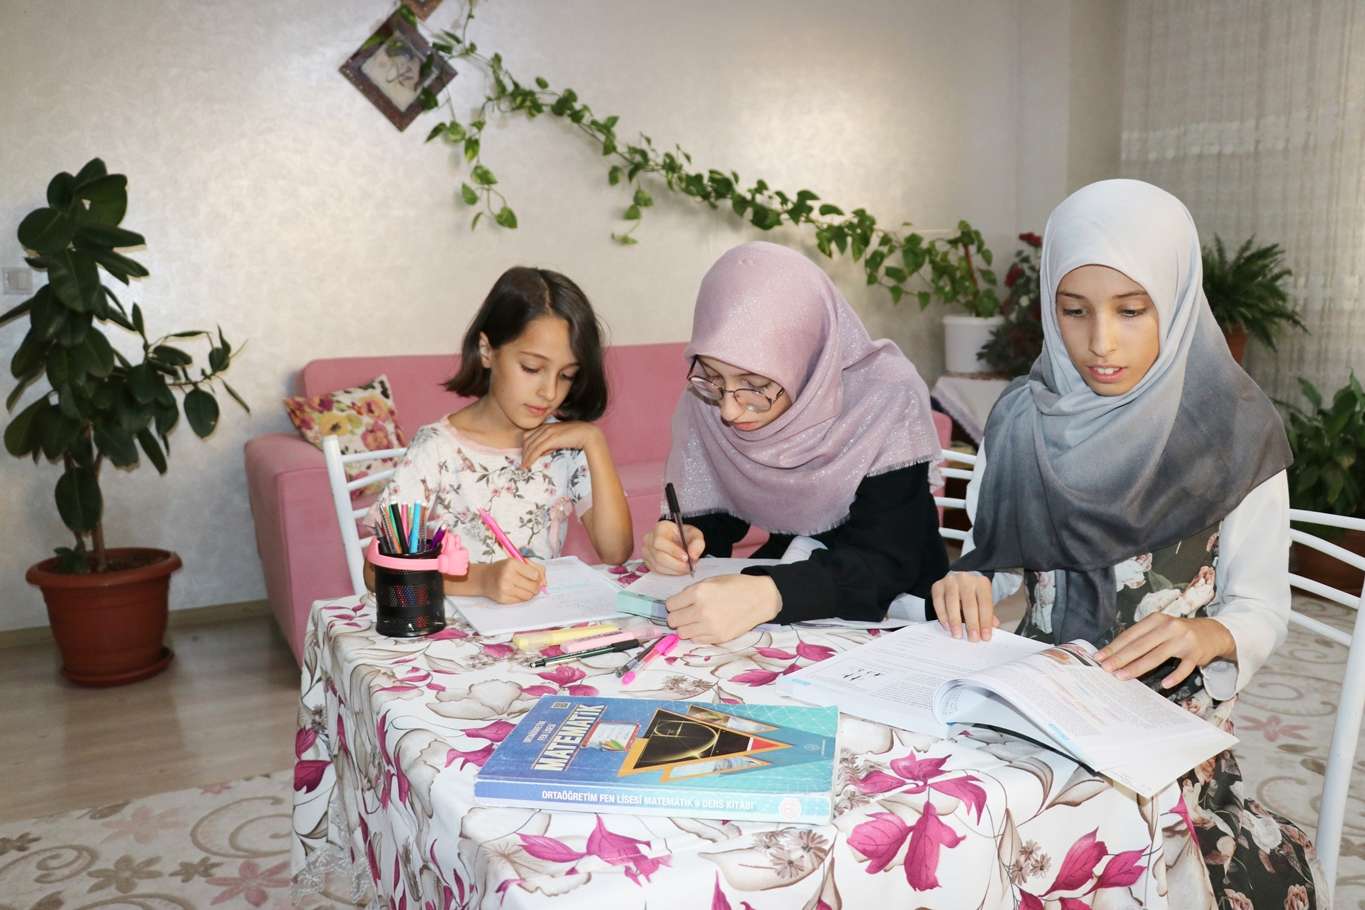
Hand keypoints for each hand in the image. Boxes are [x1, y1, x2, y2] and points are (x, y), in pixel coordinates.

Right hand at [479, 558, 545, 603]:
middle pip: (533, 587)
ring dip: (530, 593)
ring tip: (524, 587)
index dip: (537, 577)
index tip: (534, 576)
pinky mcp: (503, 598)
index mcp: (512, 564)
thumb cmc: (503, 569)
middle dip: (536, 586)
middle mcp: (507, 576)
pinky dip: (521, 597)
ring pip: (528, 596)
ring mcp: (504, 588)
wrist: (484, 578)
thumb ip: (535, 568)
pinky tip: (516, 591)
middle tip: (532, 584)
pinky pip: (520, 601)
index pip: (535, 575)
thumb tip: (545, 583)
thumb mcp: (518, 562)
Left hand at [521, 421, 599, 467]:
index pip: (529, 435)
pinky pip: (537, 450)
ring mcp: (548, 433)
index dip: (525, 446)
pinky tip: (528, 465)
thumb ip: (551, 443)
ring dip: (525, 457)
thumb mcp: (560, 439)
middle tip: (522, 463)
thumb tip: (544, 451)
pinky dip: (530, 458)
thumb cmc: (577, 437)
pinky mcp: (551, 439)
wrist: (587, 434)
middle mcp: (545, 428)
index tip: (525, 455)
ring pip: (531, 446)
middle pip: (527, 440)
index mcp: (547, 426)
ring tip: (523, 466)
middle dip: (523, 452)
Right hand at [642, 519, 704, 575]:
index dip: (673, 551)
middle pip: (659, 556)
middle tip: (689, 567)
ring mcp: (646, 551)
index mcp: (659, 528)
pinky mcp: (648, 562)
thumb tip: (693, 555)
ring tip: (686, 568)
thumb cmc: (684, 536)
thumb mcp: (695, 535)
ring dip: (674, 570)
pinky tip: (678, 570)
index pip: (660, 541)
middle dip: (676, 564)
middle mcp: (649, 539)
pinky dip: (670, 572)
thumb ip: (697, 543)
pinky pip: (657, 571)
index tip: (686, 558)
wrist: (680, 541)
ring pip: (658, 565)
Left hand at [665, 575, 780, 644]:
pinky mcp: (718, 638)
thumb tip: (678, 604)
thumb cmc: (736, 586)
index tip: (680, 604)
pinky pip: (696, 640)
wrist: (760, 598)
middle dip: (677, 616)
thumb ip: (692, 591)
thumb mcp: (711, 581)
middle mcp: (701, 610)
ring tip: (696, 620)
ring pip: (682, 633)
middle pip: (673, 621)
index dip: (674, 604)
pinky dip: (698, 634)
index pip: (670, 605)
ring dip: (686, 627)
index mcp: (698, 592)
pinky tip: (707, 626)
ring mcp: (709, 626)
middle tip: (686, 613)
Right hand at [930, 571, 999, 640]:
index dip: (986, 621)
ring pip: (952, 603)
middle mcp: (966, 580)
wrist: (957, 581)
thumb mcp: (982, 600)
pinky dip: (943, 616)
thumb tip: (993, 626)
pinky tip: (947, 626)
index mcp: (981, 583)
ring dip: (955, 621)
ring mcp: (950, 582)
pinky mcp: (937, 586)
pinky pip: (938, 602)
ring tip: (958, 634)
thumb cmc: (972, 594)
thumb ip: (987, 613)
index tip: (985, 636)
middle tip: (973, 638)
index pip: (985, 604)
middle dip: (972, 624)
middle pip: (969, 604)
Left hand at [1096, 614, 1235, 688]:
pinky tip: (1165, 684)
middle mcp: (1168, 627)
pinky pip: (1184, 668)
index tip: (1099, 657)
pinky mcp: (1196, 654)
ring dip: (1138, 667)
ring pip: (1157, 656)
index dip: (1114, 647)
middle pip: (1140, 645)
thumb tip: (1114, 653)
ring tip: (1123, 676)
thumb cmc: (1176, 633)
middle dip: (1121, 658)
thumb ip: (1140, 638)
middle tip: (1106, 669)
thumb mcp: (1159, 628)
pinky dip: (1175, 676)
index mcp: (1155, 619)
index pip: (1130, 635)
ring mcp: (1183, 640)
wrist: (1211, 632)